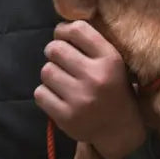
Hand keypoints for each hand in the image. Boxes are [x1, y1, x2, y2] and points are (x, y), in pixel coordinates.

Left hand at [34, 21, 145, 158]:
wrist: (119, 130)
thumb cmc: (113, 90)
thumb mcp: (114, 63)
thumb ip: (91, 44)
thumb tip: (59, 28)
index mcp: (110, 60)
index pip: (78, 29)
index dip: (64, 30)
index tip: (63, 37)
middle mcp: (95, 77)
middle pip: (55, 49)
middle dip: (54, 52)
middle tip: (60, 60)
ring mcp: (80, 99)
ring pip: (46, 71)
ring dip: (51, 74)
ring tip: (62, 81)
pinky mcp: (66, 117)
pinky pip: (40, 93)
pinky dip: (46, 93)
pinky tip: (58, 96)